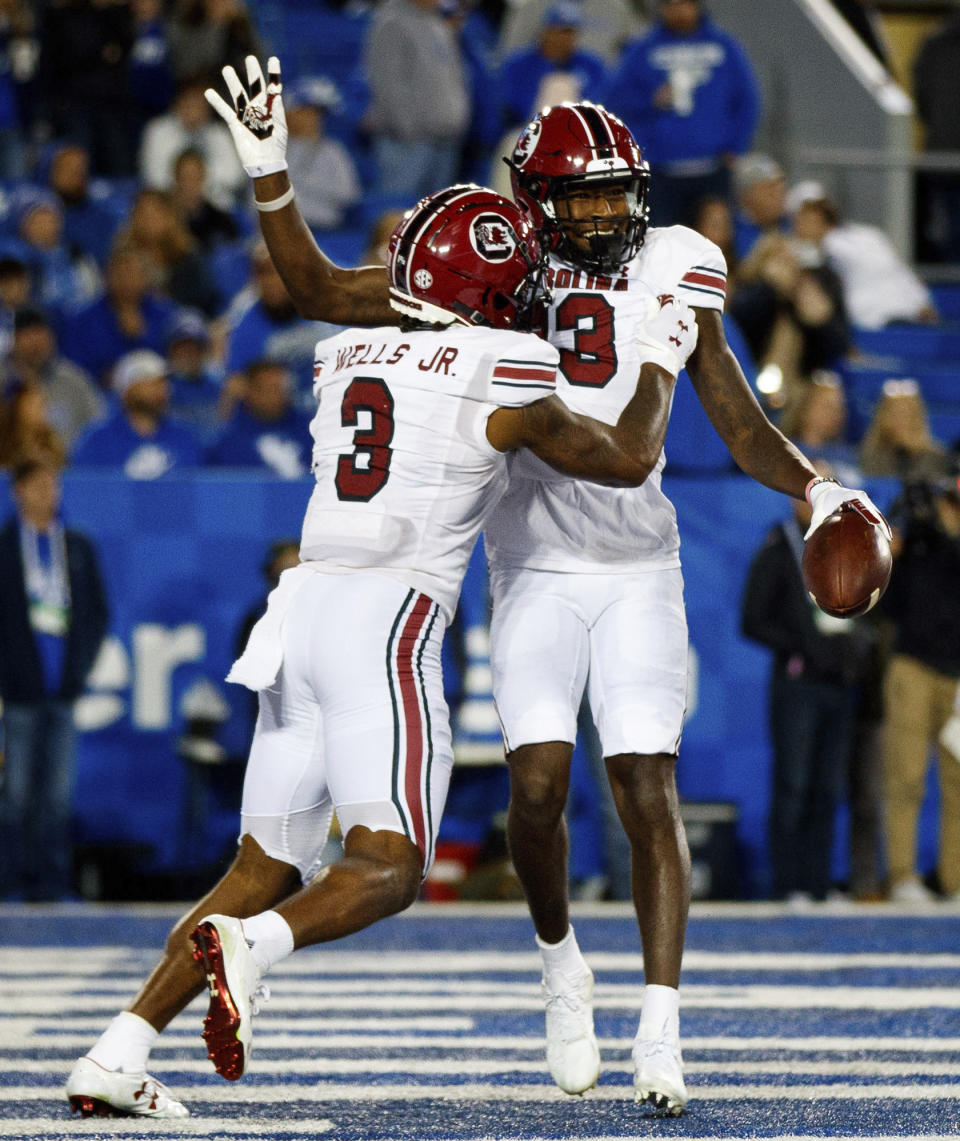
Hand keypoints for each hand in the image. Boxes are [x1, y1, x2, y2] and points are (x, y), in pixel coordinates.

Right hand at [205, 55, 287, 177]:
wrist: (265, 164)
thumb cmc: (276, 148)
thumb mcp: (281, 129)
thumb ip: (278, 112)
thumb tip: (277, 95)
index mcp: (271, 109)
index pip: (272, 88)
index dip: (273, 74)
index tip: (273, 60)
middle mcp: (258, 109)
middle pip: (254, 87)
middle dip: (253, 73)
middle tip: (249, 59)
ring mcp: (246, 116)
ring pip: (238, 95)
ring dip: (233, 83)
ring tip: (227, 70)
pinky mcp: (236, 125)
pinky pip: (225, 112)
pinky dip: (217, 103)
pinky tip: (209, 92)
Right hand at [636, 294, 698, 376]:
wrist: (661, 363)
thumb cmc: (650, 343)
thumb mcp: (646, 325)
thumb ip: (650, 309)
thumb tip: (650, 298)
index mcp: (669, 311)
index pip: (669, 299)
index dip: (664, 301)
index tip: (660, 306)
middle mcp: (682, 316)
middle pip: (682, 303)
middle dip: (676, 305)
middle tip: (668, 313)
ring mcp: (689, 327)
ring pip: (691, 313)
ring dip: (685, 314)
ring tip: (677, 321)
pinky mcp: (694, 338)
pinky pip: (694, 326)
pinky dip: (689, 326)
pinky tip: (683, 331)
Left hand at [804, 479, 892, 541]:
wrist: (824, 490)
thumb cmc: (821, 503)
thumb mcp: (817, 514)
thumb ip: (813, 526)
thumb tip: (806, 539)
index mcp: (852, 498)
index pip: (864, 509)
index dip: (872, 518)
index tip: (877, 527)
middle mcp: (861, 497)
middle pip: (874, 512)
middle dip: (882, 525)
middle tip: (888, 539)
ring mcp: (864, 499)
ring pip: (876, 513)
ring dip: (882, 525)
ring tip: (888, 539)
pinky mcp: (865, 502)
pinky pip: (873, 513)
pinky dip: (877, 522)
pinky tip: (881, 535)